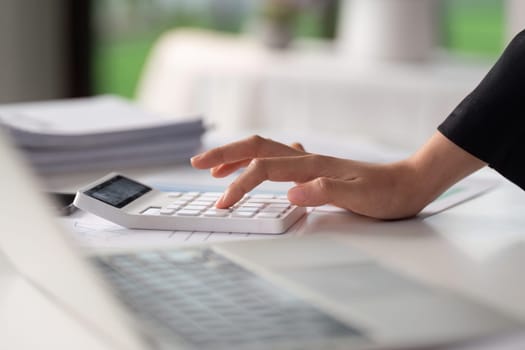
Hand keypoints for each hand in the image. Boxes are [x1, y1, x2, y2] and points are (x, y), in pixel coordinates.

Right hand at [191, 133, 485, 218]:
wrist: (409, 183)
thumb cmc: (387, 194)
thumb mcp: (360, 198)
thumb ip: (325, 191)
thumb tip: (291, 193)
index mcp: (312, 166)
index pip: (264, 170)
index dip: (239, 184)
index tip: (224, 203)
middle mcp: (307, 159)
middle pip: (256, 148)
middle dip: (224, 154)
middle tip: (198, 163)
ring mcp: (310, 162)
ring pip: (264, 150)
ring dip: (237, 156)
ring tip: (216, 168)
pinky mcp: (316, 168)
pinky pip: (279, 158)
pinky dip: (259, 160)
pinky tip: (258, 166)